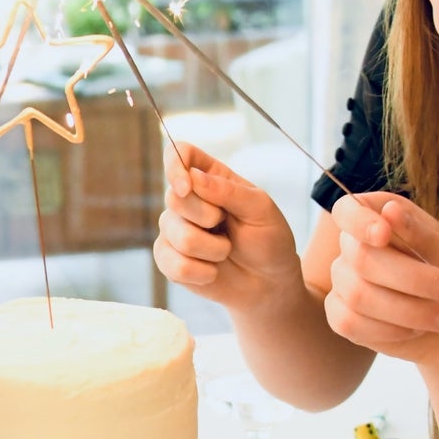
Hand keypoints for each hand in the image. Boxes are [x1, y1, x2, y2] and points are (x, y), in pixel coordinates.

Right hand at [152, 142, 302, 312]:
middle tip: (227, 226)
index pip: (179, 153)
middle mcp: (188, 200)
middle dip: (206, 217)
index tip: (187, 187)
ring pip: (176, 234)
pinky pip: (172, 264)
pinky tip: (212, 272)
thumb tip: (193, 178)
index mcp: (210, 177)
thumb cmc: (269, 241)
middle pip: (174, 197)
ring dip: (211, 250)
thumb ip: (228, 191)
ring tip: (225, 252)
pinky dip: (200, 272)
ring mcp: (175, 229)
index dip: (175, 165)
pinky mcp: (169, 258)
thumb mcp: (261, 210)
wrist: (269, 284)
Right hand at [323, 194, 438, 376]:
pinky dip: (390, 331)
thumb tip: (390, 210)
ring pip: (358, 295)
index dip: (359, 221)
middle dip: (411, 278)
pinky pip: (349, 324)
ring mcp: (346, 281)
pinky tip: (418, 331)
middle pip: (361, 257)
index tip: (384, 234)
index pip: (348, 210)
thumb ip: (423, 236)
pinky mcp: (344, 316)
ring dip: (409, 311)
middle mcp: (356, 246)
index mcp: (381, 216)